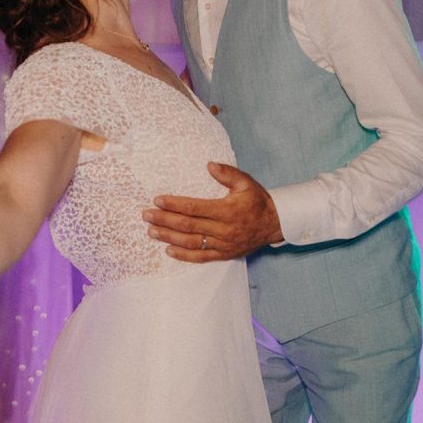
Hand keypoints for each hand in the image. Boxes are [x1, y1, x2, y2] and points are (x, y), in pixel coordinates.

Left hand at [143, 162, 283, 262]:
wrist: (275, 223)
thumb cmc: (257, 200)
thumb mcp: (246, 183)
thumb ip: (228, 173)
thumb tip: (209, 165)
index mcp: (227, 211)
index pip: (194, 208)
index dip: (174, 205)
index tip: (157, 200)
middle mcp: (223, 229)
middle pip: (188, 226)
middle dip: (164, 220)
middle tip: (146, 215)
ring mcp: (223, 244)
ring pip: (191, 243)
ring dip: (169, 238)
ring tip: (151, 231)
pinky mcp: (224, 254)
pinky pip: (201, 257)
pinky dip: (184, 256)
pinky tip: (168, 250)